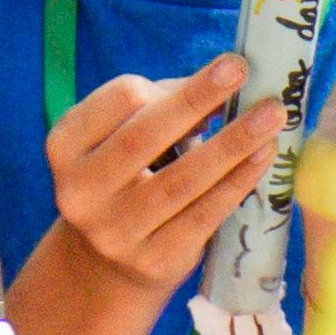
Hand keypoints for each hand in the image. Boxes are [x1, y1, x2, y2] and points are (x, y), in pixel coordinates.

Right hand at [44, 57, 285, 302]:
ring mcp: (114, 231)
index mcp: (64, 146)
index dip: (174, 86)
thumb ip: (160, 109)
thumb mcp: (121, 141)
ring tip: (271, 116)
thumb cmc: (125, 180)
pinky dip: (237, 181)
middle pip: (145, 135)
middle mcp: (79, 191)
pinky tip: (263, 157)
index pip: (121, 99)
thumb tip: (223, 85)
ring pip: (182, 179)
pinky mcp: (152, 260)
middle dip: (198, 99)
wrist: (107, 264)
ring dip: (232, 142)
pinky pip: (204, 214)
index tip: (225, 70)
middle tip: (242, 71)